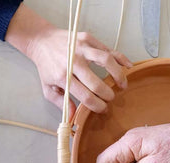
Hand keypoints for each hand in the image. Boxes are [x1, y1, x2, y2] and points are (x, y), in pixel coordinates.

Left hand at [5, 4, 131, 116]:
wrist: (42, 41)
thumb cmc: (47, 67)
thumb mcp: (48, 88)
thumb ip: (62, 103)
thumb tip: (74, 117)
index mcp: (63, 77)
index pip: (86, 96)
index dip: (98, 106)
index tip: (103, 109)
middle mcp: (74, 62)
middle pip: (96, 83)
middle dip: (107, 95)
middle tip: (111, 99)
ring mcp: (82, 48)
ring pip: (106, 61)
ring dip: (118, 75)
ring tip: (123, 85)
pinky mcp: (88, 39)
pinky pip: (108, 49)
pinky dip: (120, 57)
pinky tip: (128, 66)